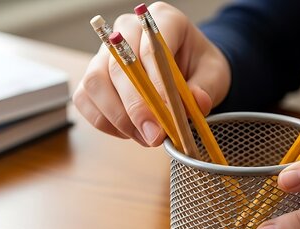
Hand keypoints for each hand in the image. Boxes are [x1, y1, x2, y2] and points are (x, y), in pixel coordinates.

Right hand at [72, 2, 230, 145]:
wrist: (189, 71)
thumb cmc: (199, 68)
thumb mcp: (214, 75)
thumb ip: (206, 88)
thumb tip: (197, 102)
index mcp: (162, 20)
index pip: (150, 49)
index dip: (156, 84)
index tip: (168, 114)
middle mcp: (127, 30)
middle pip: (118, 67)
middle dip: (136, 107)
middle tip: (154, 136)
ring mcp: (105, 52)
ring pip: (95, 83)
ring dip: (118, 117)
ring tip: (145, 138)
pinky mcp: (94, 76)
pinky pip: (85, 100)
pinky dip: (105, 122)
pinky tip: (130, 133)